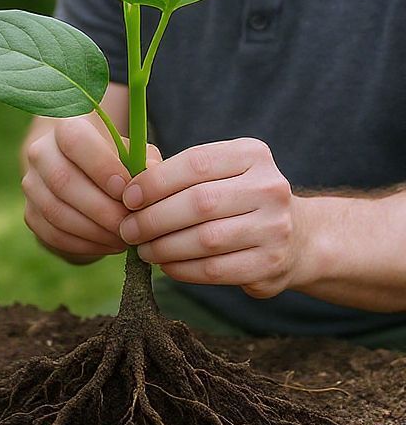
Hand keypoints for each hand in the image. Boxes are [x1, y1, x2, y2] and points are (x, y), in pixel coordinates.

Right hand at [21, 117, 159, 261]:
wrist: (85, 175)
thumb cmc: (116, 162)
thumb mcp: (133, 155)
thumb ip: (145, 163)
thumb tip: (151, 175)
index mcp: (66, 127)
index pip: (75, 141)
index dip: (101, 167)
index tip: (126, 190)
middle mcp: (41, 152)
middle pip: (62, 180)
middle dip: (101, 208)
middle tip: (130, 225)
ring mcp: (31, 184)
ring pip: (56, 211)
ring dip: (94, 231)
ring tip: (124, 238)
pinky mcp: (30, 213)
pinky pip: (53, 234)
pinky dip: (84, 245)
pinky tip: (108, 244)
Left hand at [118, 137, 302, 297]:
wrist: (298, 236)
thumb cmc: (236, 197)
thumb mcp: (217, 173)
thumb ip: (177, 174)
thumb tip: (127, 187)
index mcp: (252, 154)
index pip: (196, 164)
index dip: (155, 182)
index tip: (127, 198)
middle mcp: (270, 188)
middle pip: (199, 203)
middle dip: (153, 218)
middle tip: (128, 229)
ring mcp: (276, 227)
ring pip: (205, 240)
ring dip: (164, 247)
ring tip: (142, 249)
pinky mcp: (271, 263)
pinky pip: (215, 270)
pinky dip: (183, 269)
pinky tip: (166, 265)